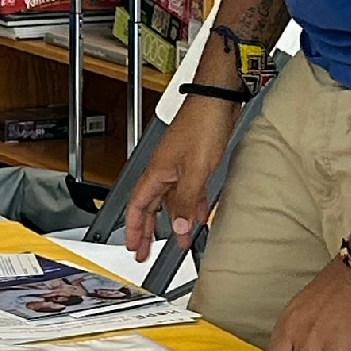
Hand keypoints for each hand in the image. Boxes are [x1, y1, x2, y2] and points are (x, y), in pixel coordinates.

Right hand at [122, 94, 238, 259]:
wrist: (218, 100)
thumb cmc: (203, 125)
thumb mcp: (195, 169)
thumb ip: (185, 200)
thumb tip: (177, 227)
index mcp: (157, 172)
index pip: (137, 206)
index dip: (133, 227)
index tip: (132, 246)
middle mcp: (164, 170)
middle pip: (150, 206)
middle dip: (147, 229)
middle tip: (144, 250)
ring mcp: (179, 166)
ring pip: (170, 200)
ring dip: (173, 221)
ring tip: (178, 241)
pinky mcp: (195, 162)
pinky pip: (188, 190)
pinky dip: (192, 205)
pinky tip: (199, 215)